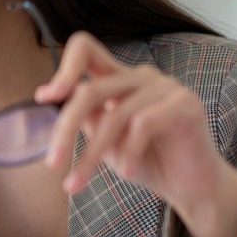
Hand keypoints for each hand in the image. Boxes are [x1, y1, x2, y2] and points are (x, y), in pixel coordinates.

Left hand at [36, 32, 236, 236]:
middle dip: (65, 129)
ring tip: (78, 182)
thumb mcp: (104, 139)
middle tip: (52, 163)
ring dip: (92, 154)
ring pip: (114, 115)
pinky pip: (143, 123)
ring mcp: (165, 86)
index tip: (46, 98)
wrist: (190, 187)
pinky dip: (129, 152)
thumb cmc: (145, 161)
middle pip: (90, 90)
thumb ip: (84, 116)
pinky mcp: (186, 103)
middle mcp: (141, 76)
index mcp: (118, 78)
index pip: (86, 49)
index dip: (64, 68)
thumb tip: (49, 95)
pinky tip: (127, 172)